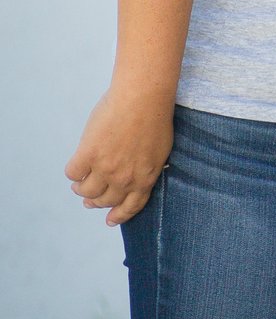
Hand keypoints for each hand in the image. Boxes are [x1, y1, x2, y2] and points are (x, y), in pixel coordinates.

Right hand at [65, 84, 174, 225]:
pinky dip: (73, 172)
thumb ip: (147, 168)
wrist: (143, 97)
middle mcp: (125, 178)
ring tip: (80, 182)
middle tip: (89, 198)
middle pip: (104, 201)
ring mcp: (105, 168)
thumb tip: (133, 179)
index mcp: (146, 178)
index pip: (131, 207)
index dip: (119, 215)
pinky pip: (73, 173)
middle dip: (96, 201)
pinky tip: (77, 164)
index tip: (109, 220)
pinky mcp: (88, 155)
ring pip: (85, 191)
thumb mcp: (160, 150)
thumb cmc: (155, 117)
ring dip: (81, 189)